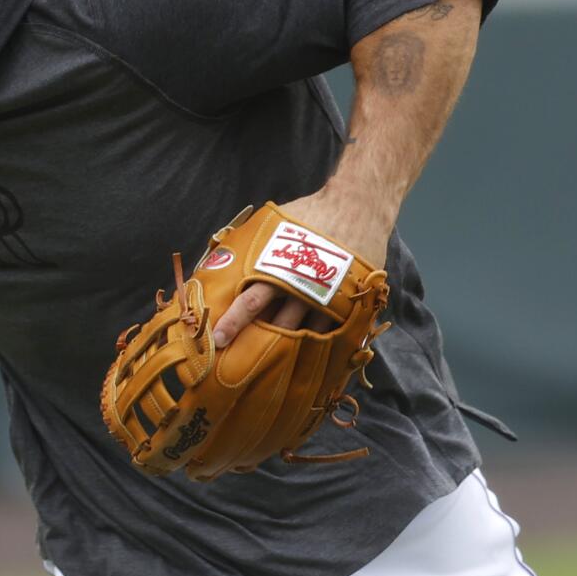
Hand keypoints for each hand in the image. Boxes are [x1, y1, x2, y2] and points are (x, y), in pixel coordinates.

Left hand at [210, 189, 393, 348]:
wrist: (358, 206)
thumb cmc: (310, 214)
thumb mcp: (275, 224)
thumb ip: (250, 243)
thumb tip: (219, 258)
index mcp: (281, 266)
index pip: (251, 301)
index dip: (233, 323)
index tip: (218, 340)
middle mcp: (304, 286)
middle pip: (278, 325)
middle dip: (259, 346)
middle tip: (241, 365)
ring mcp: (328, 297)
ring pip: (305, 335)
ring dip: (288, 351)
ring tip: (271, 369)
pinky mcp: (349, 303)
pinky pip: (332, 334)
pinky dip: (318, 347)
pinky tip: (306, 361)